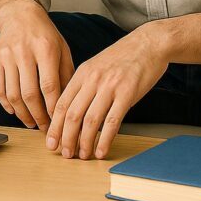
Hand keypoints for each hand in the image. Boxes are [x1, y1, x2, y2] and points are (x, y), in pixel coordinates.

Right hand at [0, 0, 73, 130]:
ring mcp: (7, 56)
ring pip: (13, 95)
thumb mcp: (62, 49)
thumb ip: (66, 74)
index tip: (57, 121)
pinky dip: (7, 105)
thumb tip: (68, 103)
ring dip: (23, 114)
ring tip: (32, 123)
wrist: (19, 14)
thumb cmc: (44, 34)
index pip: (49, 86)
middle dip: (38, 116)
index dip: (52, 108)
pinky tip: (16, 112)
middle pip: (29, 94)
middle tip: (45, 128)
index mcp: (45, 48)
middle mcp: (24, 52)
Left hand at [46, 25, 167, 159]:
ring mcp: (110, 86)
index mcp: (83, 73)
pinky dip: (104, 140)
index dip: (54, 126)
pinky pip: (113, 121)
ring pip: (90, 120)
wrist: (149, 43)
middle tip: (64, 154)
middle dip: (66, 138)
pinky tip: (101, 151)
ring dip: (84, 142)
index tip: (51, 142)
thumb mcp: (97, 66)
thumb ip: (84, 86)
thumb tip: (72, 112)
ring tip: (82, 156)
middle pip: (72, 114)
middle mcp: (93, 79)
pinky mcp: (128, 93)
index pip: (62, 103)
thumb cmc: (123, 57)